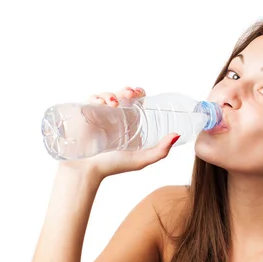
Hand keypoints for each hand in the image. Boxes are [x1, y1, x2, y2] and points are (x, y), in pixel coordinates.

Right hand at [61, 86, 179, 178]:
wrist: (88, 170)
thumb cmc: (113, 166)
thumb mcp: (141, 159)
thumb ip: (160, 151)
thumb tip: (176, 135)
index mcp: (129, 123)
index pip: (135, 102)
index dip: (138, 93)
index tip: (141, 93)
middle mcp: (115, 117)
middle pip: (122, 95)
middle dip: (127, 90)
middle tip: (130, 93)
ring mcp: (100, 115)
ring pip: (107, 95)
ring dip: (111, 93)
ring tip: (114, 102)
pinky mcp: (86, 114)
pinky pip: (91, 100)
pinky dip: (96, 97)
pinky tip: (102, 103)